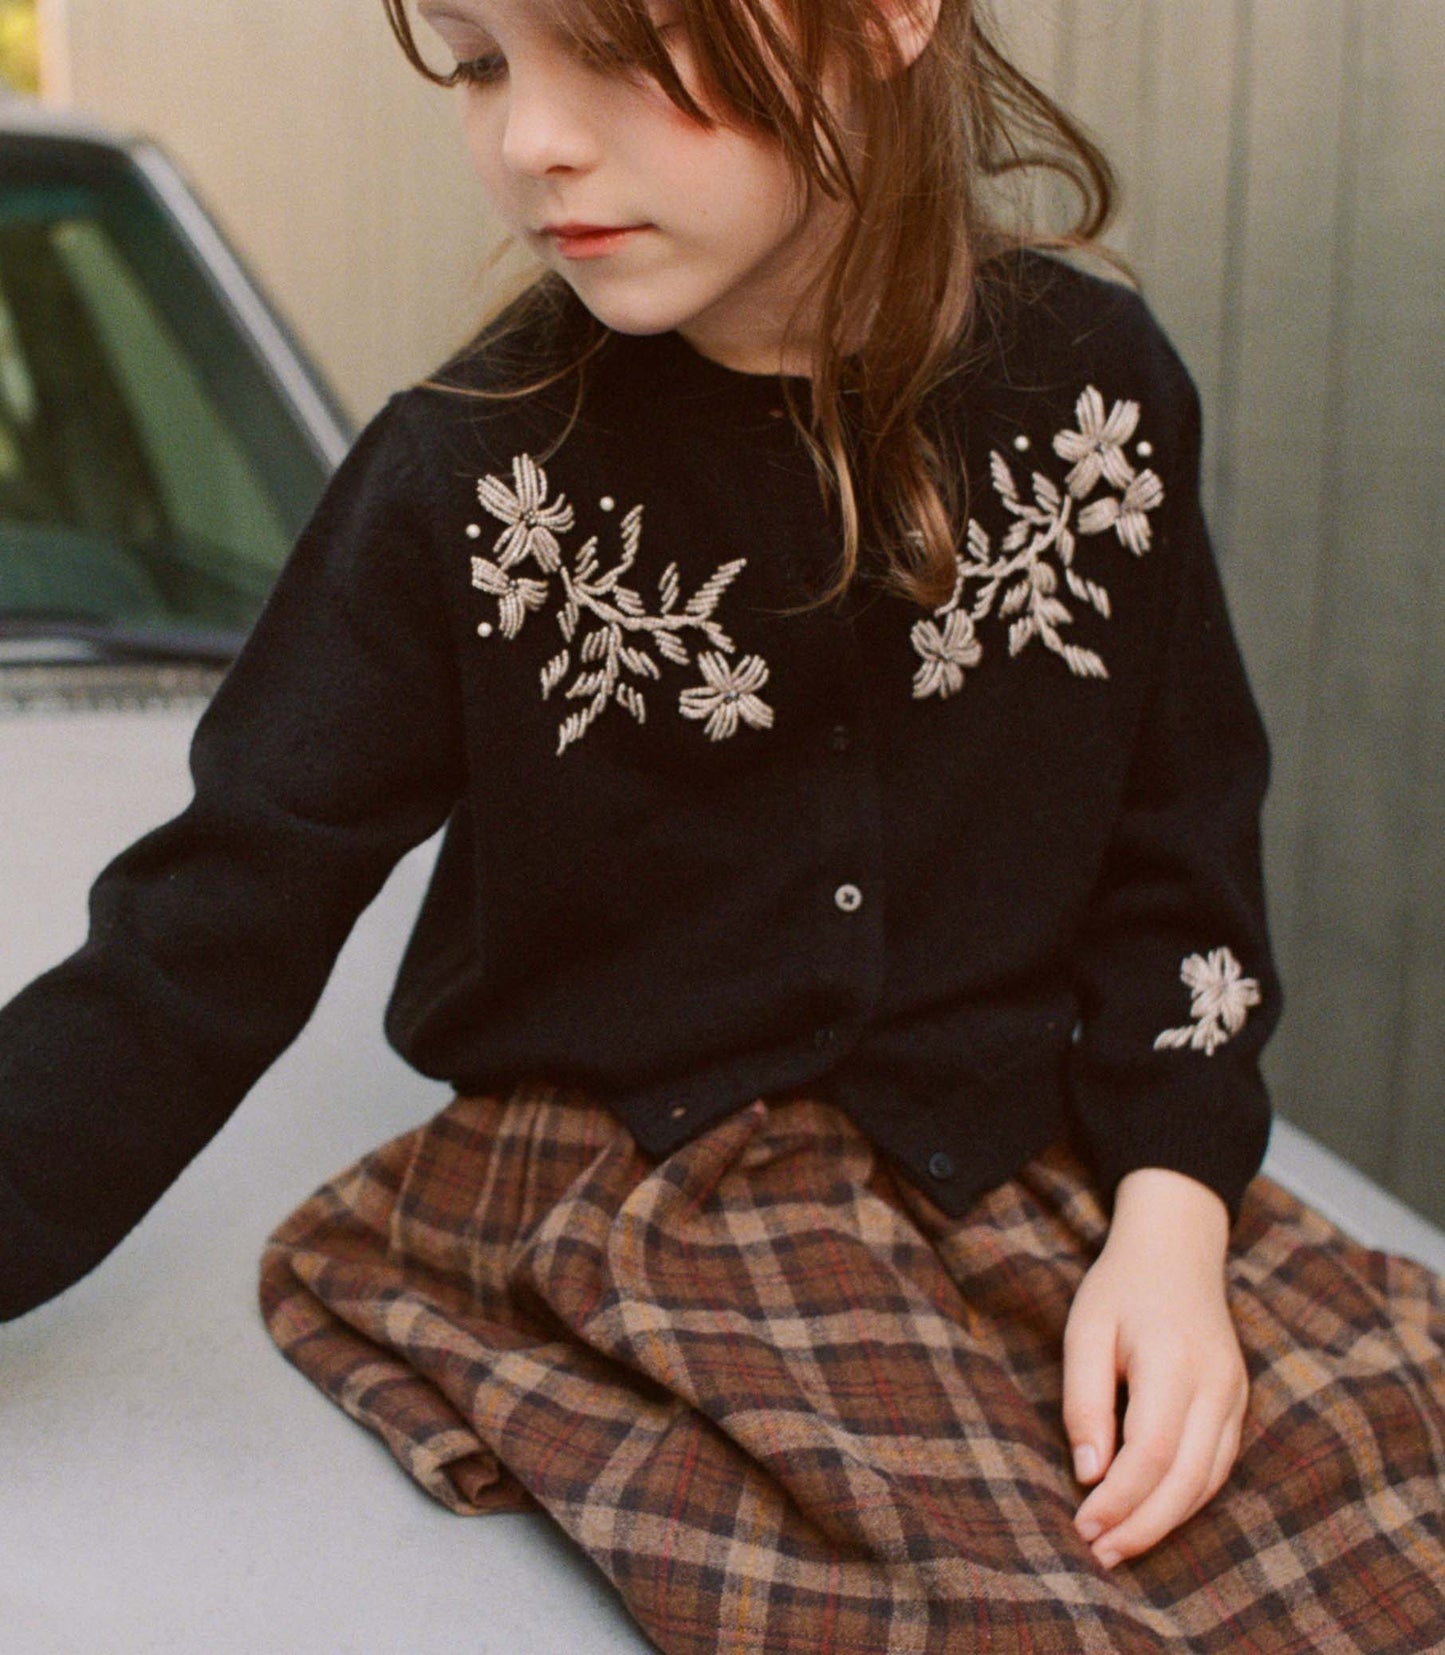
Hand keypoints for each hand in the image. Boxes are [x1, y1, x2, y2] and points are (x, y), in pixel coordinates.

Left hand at [1063, 1167, 1247, 1568]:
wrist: (1177, 1249)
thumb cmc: (1120, 1287)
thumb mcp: (1085, 1329)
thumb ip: (1084, 1399)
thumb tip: (1088, 1472)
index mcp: (1175, 1361)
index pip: (1152, 1452)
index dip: (1119, 1499)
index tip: (1082, 1525)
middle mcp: (1216, 1384)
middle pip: (1186, 1479)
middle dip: (1142, 1526)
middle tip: (1098, 1554)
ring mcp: (1234, 1395)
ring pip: (1208, 1481)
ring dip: (1165, 1522)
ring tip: (1119, 1546)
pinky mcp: (1237, 1403)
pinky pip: (1217, 1466)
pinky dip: (1187, 1498)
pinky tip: (1152, 1515)